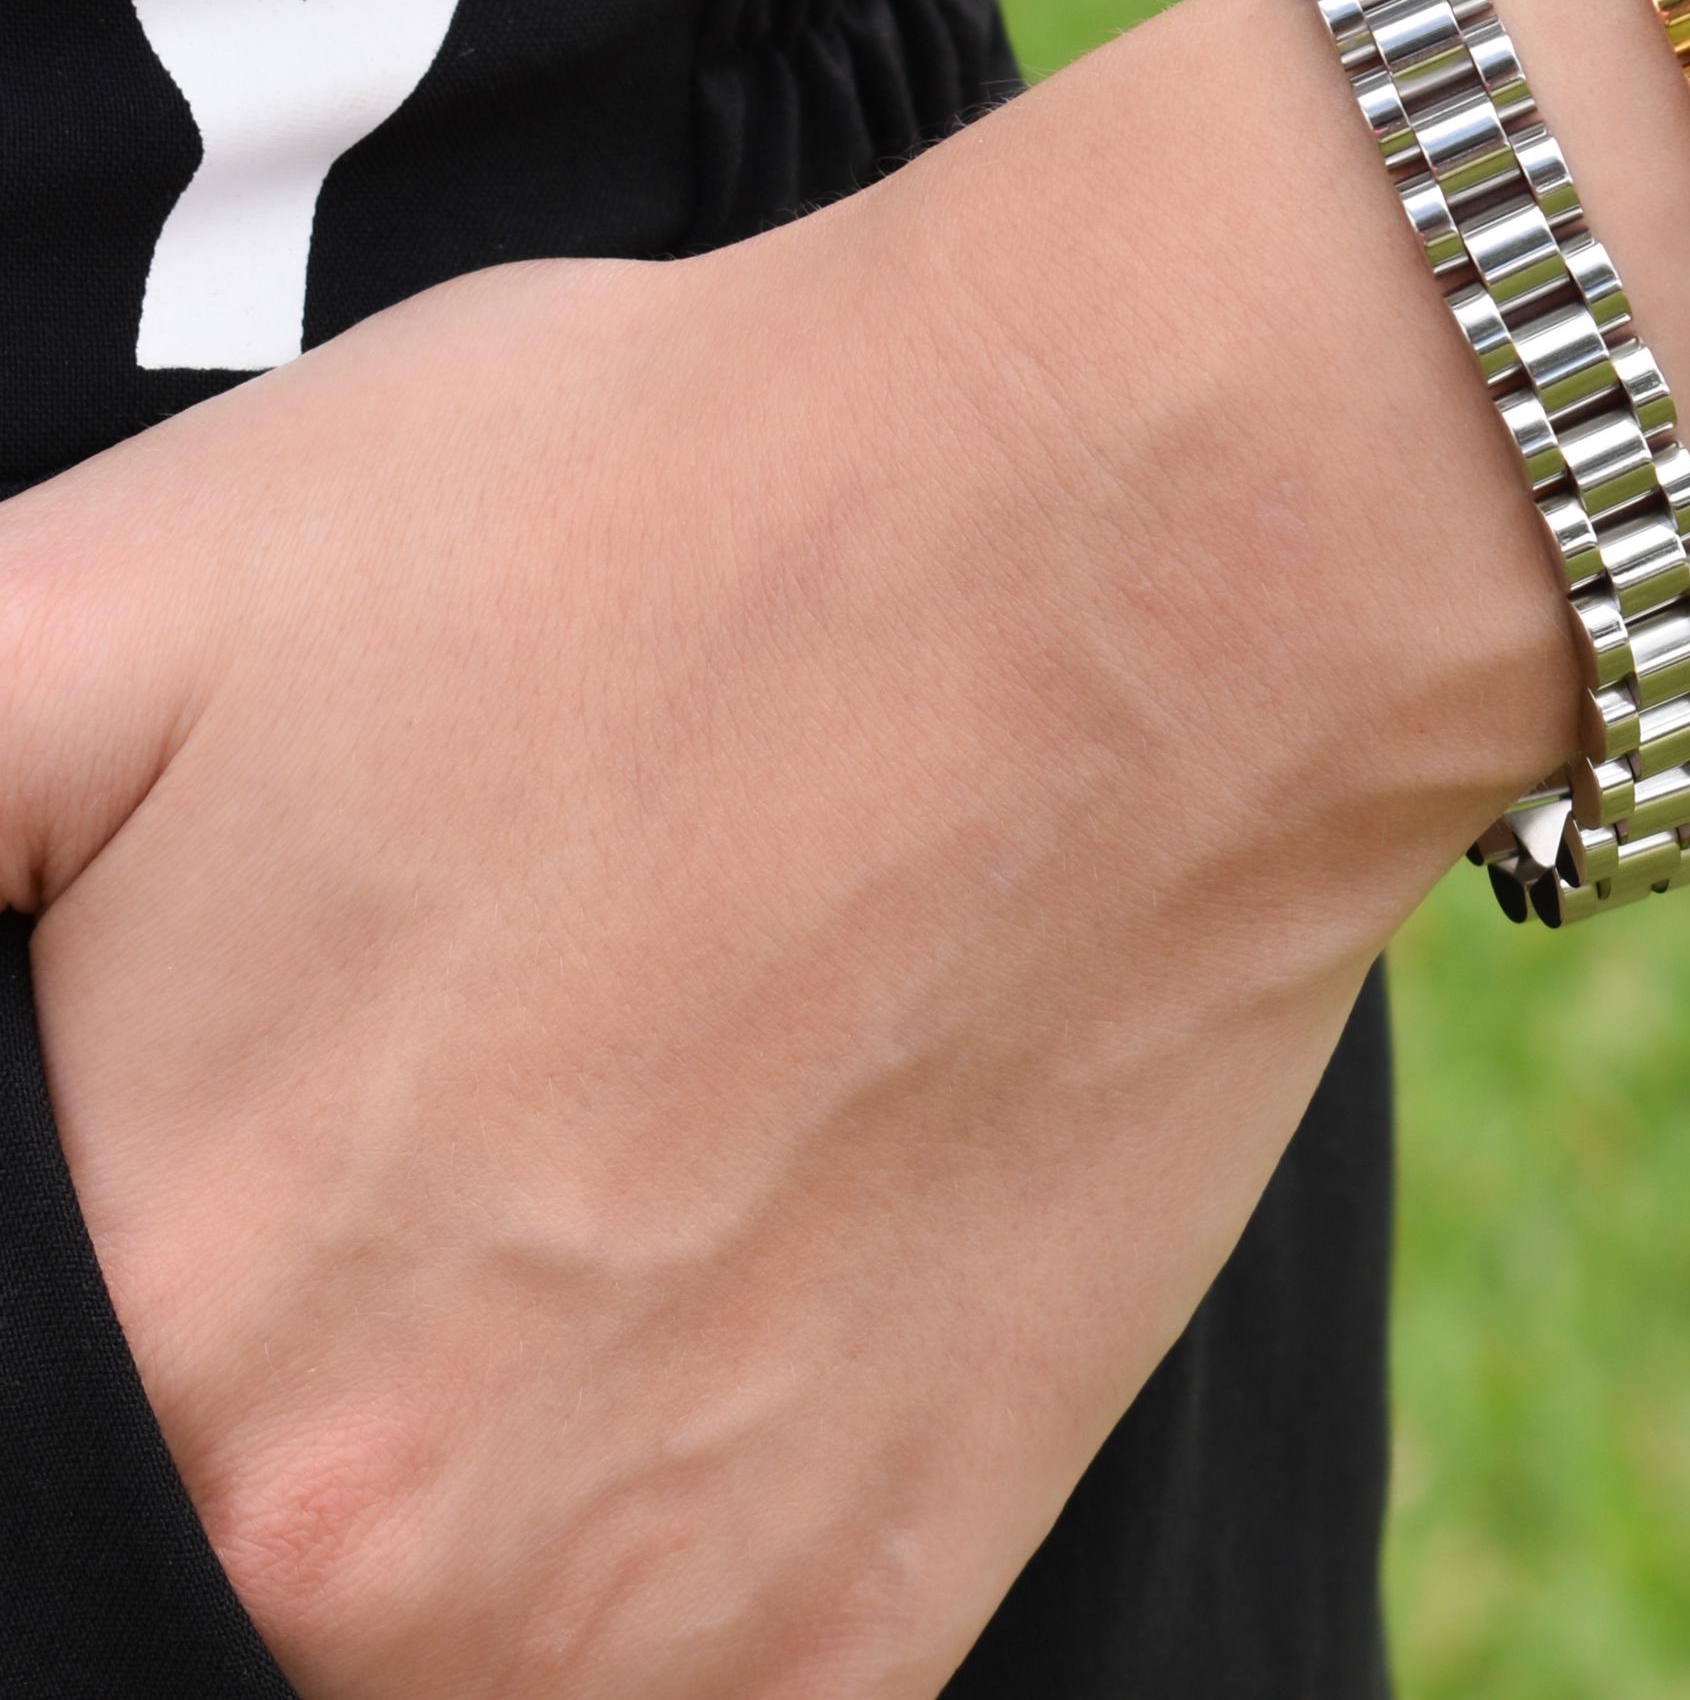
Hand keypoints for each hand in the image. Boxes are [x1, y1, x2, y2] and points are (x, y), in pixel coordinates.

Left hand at [2, 176, 1468, 1696]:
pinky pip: (677, 1685)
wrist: (1154, 555)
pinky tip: (725, 1292)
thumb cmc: (664, 526)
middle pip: (220, 1537)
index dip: (102, 1283)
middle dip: (260, 1362)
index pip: (16, 1438)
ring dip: (449, 1482)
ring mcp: (653, 1627)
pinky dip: (657, 1546)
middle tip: (418, 1126)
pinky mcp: (879, 1621)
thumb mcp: (139, 587)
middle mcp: (367, 1559)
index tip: (233, 1155)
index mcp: (144, 1320)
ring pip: (428, 1645)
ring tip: (577, 1189)